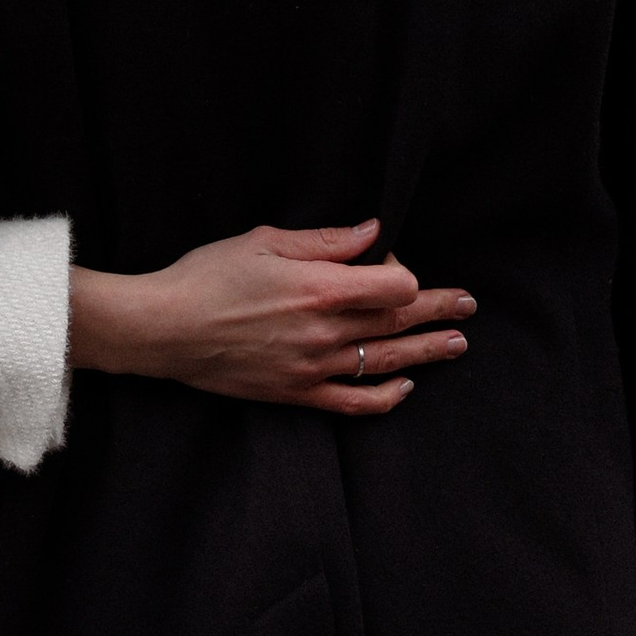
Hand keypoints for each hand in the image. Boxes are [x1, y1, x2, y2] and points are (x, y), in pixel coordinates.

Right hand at [68, 219, 474, 413]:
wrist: (165, 329)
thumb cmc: (208, 276)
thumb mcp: (265, 240)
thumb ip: (326, 241)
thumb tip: (374, 233)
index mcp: (320, 287)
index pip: (394, 285)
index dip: (405, 272)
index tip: (396, 262)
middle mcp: (325, 331)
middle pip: (399, 322)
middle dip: (440, 310)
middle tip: (469, 305)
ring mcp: (314, 367)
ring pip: (386, 361)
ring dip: (427, 352)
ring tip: (456, 344)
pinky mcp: (297, 393)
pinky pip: (355, 402)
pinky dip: (386, 396)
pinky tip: (405, 386)